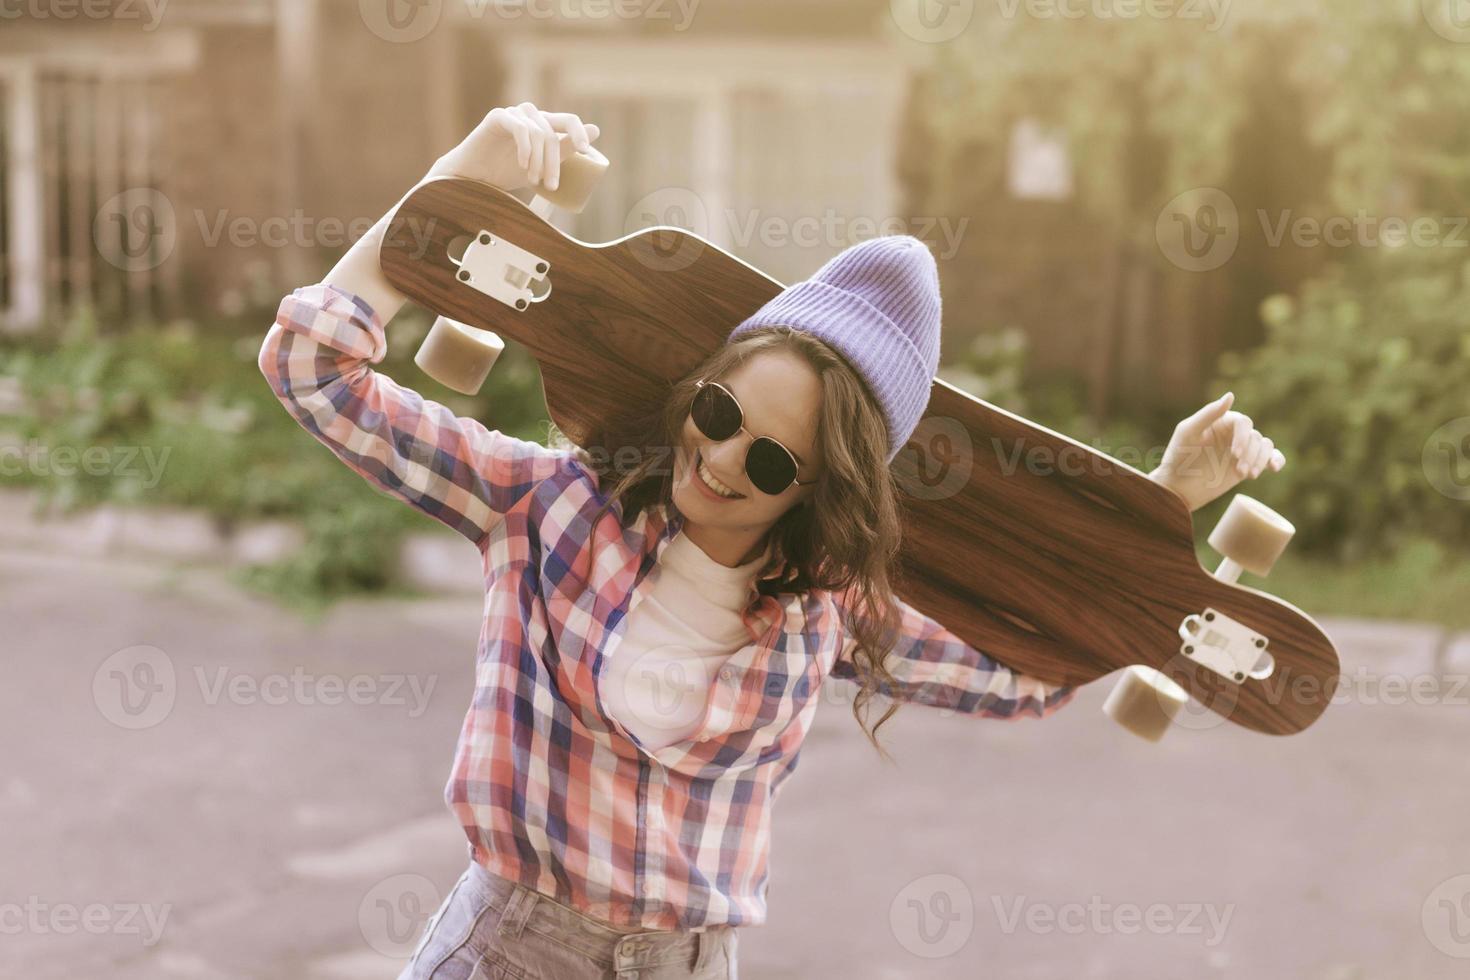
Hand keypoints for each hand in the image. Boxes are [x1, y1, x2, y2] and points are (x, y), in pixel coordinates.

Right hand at [425, 102, 599, 192]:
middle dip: (554, 163)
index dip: (579, 132)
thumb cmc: (506, 171)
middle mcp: (530, 115)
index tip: (584, 150)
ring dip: (538, 160)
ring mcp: (514, 114)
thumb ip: (565, 150)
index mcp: (543, 125)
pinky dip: (525, 148)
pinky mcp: (498, 117)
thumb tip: (597, 130)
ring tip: (531, 180)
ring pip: (539, 133)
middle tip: (550, 186)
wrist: (474, 177)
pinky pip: (520, 127)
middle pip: (553, 133)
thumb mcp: (541, 166)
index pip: (568, 120)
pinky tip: (522, 164)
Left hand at [1148, 391, 1285, 511]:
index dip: (1242, 437)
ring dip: (1260, 460)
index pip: (1243, 422)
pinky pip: (1271, 457)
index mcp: (1221, 420)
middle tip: (1239, 470)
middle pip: (1256, 436)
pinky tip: (1274, 468)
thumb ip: (1209, 413)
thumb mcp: (1188, 432)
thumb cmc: (1178, 456)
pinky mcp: (1247, 465)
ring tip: (1247, 474)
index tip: (1234, 454)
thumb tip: (1231, 395)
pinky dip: (1277, 460)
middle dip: (1250, 453)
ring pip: (1265, 446)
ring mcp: (1242, 449)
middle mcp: (1234, 433)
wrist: (1177, 486)